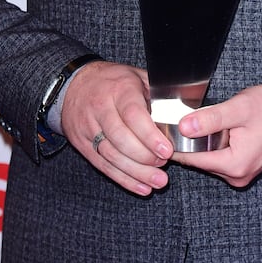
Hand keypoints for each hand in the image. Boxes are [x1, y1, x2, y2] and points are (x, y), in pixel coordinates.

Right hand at [60, 61, 173, 196]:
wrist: (75, 85)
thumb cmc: (114, 81)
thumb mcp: (137, 76)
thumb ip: (159, 93)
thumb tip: (186, 112)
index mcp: (119, 89)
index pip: (133, 115)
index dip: (149, 136)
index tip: (166, 150)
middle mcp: (101, 108)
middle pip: (121, 138)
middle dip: (144, 157)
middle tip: (163, 164)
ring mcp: (89, 127)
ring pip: (111, 155)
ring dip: (136, 172)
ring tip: (157, 180)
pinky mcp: (82, 144)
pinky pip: (103, 165)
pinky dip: (123, 179)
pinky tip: (140, 186)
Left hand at [171, 83, 261, 187]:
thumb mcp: (239, 108)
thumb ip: (210, 119)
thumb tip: (183, 127)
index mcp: (235, 165)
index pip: (192, 159)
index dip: (177, 143)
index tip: (167, 127)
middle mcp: (237, 176)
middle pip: (200, 160)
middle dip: (190, 141)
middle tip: (185, 118)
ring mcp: (242, 173)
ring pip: (209, 158)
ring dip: (204, 142)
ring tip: (204, 120)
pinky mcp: (245, 167)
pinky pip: (220, 157)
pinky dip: (215, 144)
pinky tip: (219, 128)